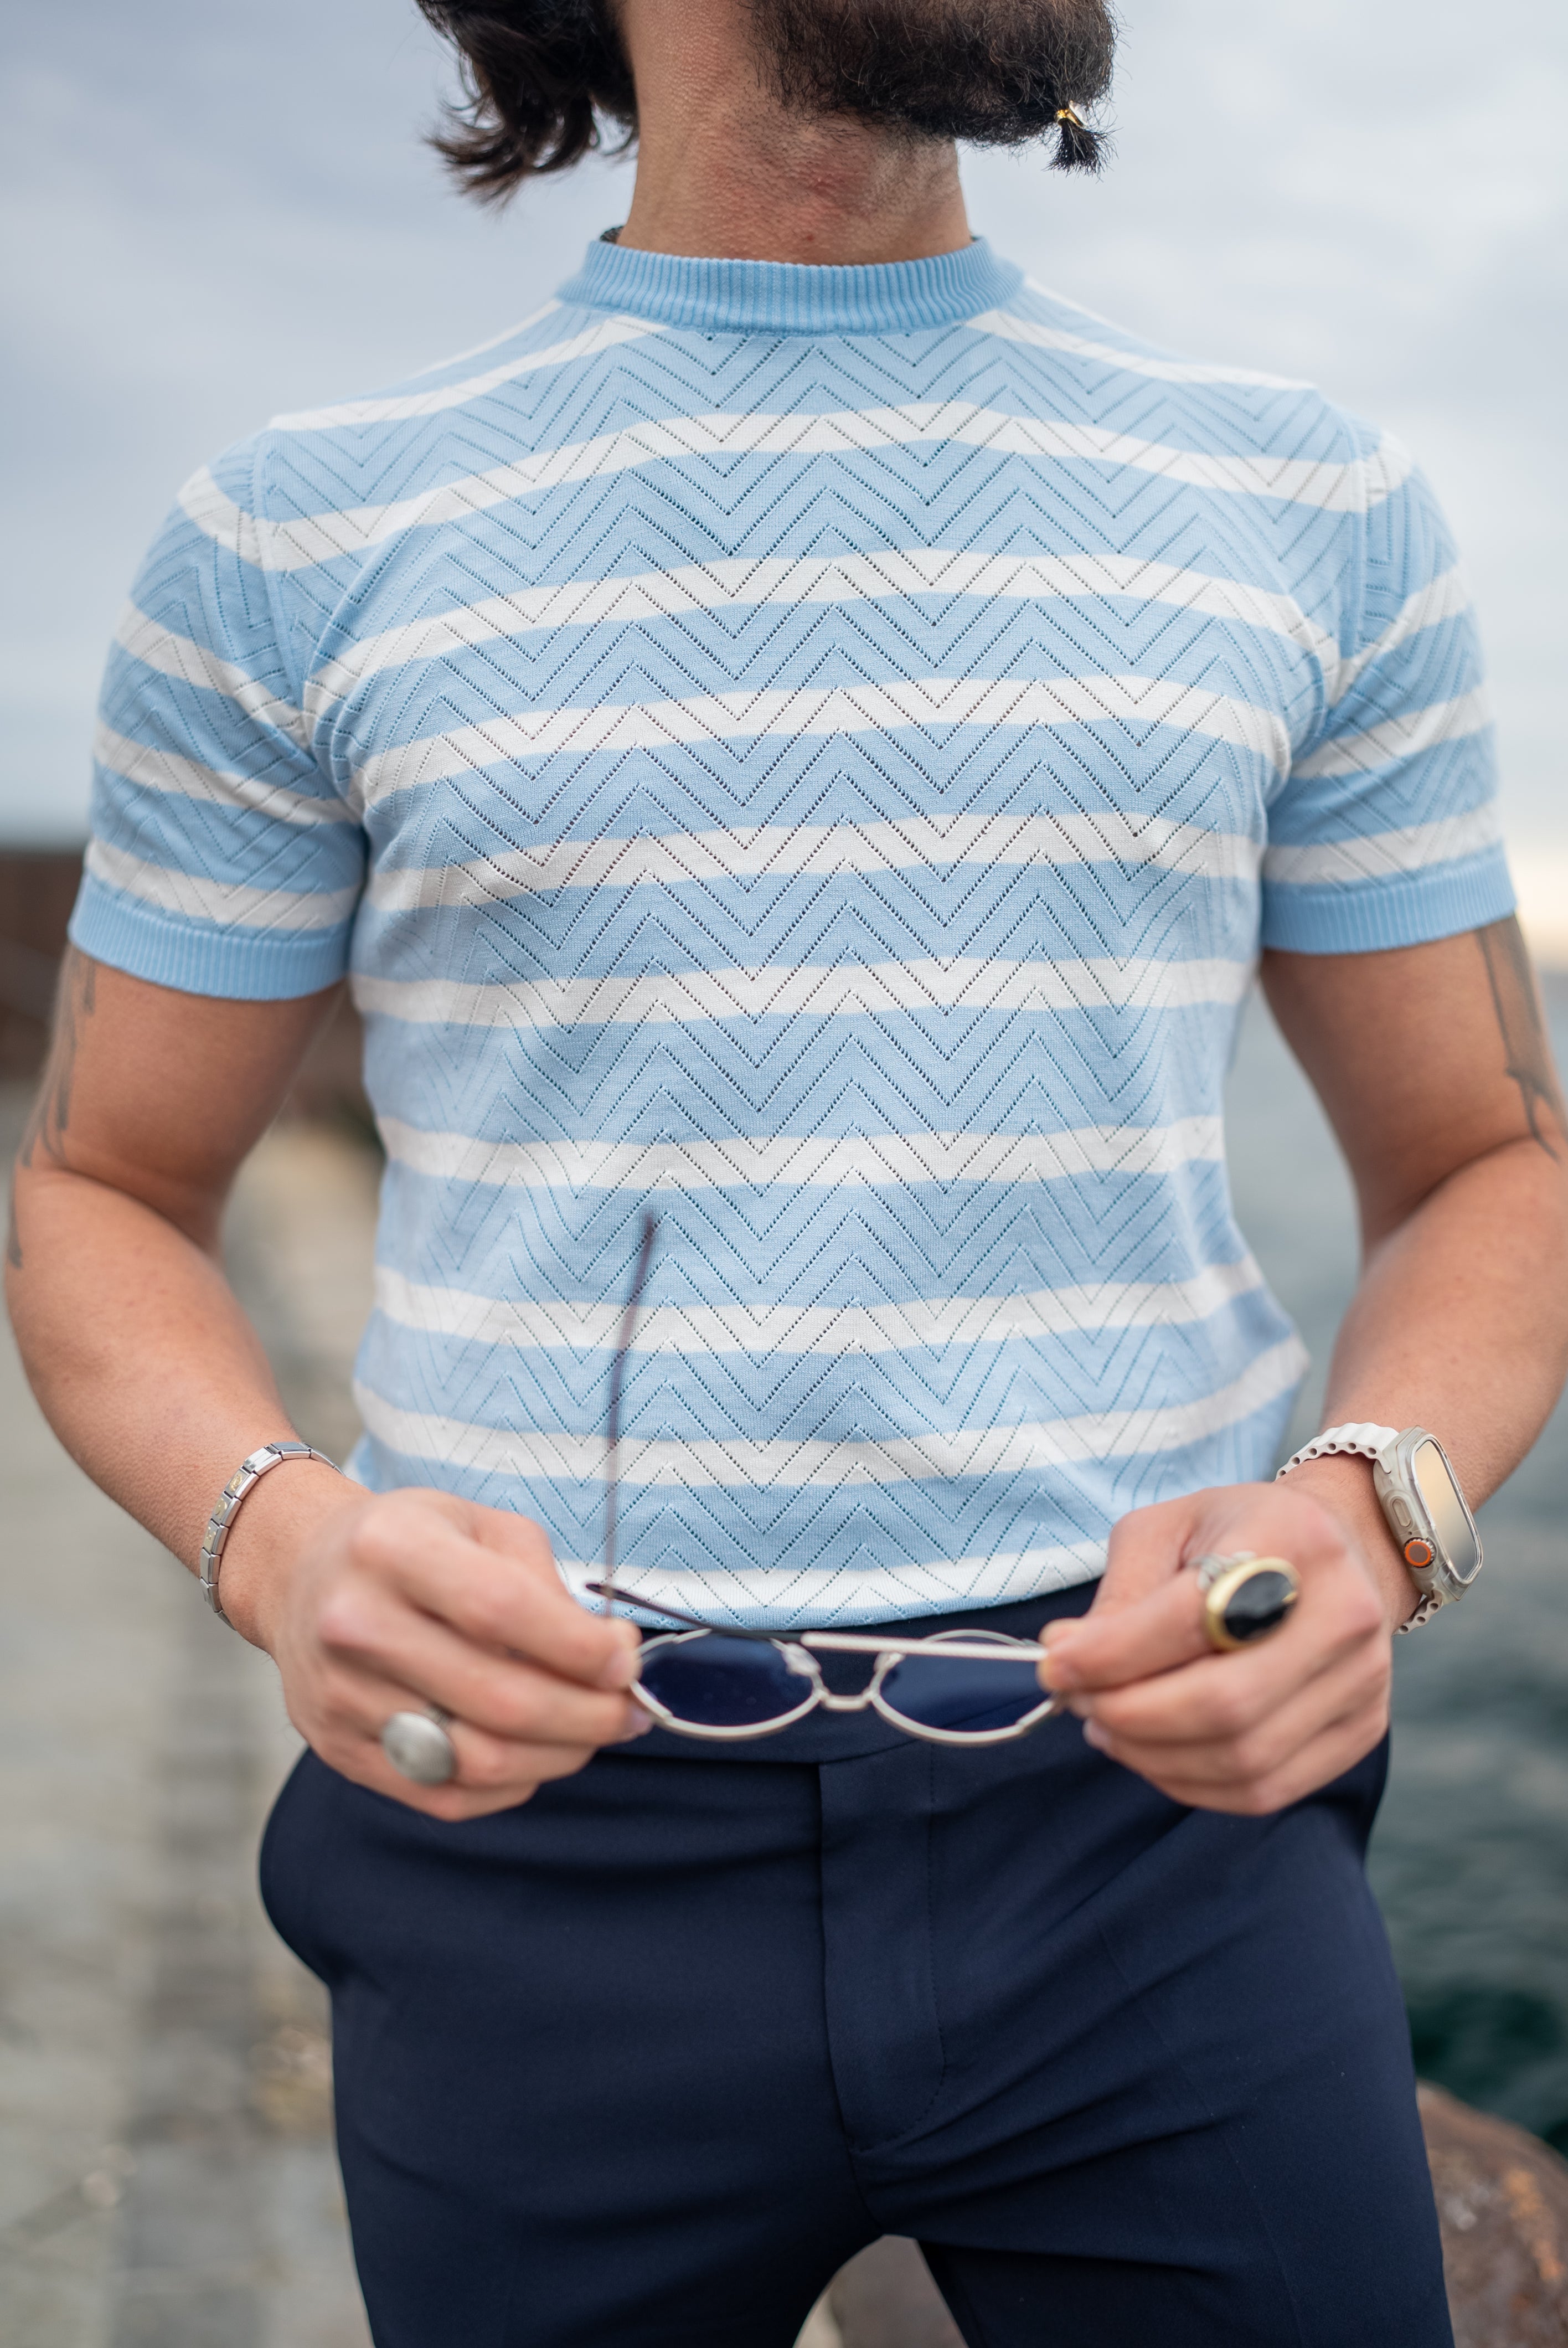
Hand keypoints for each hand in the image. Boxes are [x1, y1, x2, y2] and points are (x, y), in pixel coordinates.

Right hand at [221, 1479, 648, 1820]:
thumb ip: (542, 1583)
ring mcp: (342, 1697)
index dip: (579, 1647)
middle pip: (498, 1699)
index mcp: (391, 1547)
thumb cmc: (411, 1543)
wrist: (302, 1575)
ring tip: (591, 1732)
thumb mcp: (479, 1524)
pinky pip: (447, 1795)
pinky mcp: (340, 1751)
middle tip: (628, 1710)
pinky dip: (510, 1785)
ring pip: (477, 1760)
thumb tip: (606, 1655)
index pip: (502, 1611)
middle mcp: (354, 1624)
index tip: (626, 1660)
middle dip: (587, 1715)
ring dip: (558, 1756)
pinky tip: (535, 1753)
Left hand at [1037, 1478, 1396, 1814]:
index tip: (1056, 1664)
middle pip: (1222, 1702)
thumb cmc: (1238, 1535)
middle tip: (1078, 1701)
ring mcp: (1362, 1680)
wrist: (1341, 1550)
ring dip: (1151, 1755)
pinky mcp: (1360, 1730)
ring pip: (1241, 1757)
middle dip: (1128, 1714)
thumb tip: (1068, 1654)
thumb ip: (1119, 1593)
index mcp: (1292, 1539)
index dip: (1111, 1654)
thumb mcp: (1167, 1529)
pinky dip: (1190, 1782)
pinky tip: (1153, 1751)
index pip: (1191, 1618)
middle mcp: (1343, 1613)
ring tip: (1107, 1724)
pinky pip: (1264, 1789)